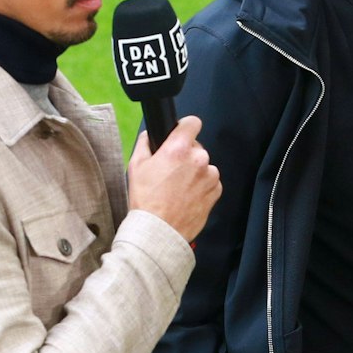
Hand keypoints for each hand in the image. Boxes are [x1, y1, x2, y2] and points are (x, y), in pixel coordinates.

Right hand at [128, 116, 221, 242]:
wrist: (159, 230)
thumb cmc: (146, 201)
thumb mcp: (136, 166)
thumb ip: (145, 143)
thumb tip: (150, 135)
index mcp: (178, 149)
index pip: (192, 122)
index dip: (185, 127)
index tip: (181, 133)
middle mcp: (198, 159)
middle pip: (196, 147)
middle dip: (185, 155)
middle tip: (171, 171)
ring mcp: (210, 176)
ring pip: (204, 165)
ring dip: (194, 172)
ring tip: (178, 187)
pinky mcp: (216, 191)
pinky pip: (210, 182)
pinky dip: (201, 186)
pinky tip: (186, 196)